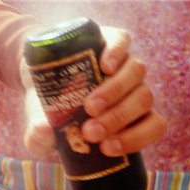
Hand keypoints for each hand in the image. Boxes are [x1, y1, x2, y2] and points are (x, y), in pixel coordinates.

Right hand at [21, 27, 165, 157]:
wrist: (37, 81)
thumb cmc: (49, 115)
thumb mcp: (40, 133)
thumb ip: (39, 139)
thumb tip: (45, 131)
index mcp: (134, 117)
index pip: (152, 127)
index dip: (136, 138)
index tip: (107, 149)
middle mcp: (135, 90)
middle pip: (143, 100)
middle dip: (118, 119)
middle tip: (91, 132)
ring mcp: (124, 64)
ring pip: (137, 74)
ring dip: (115, 92)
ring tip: (89, 107)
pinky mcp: (110, 40)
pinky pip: (123, 42)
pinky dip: (117, 53)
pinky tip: (104, 66)